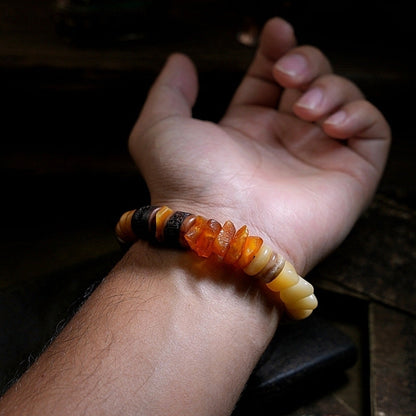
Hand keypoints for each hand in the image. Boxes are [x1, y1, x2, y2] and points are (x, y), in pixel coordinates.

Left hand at [128, 17, 389, 273]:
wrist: (220, 235)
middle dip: (305, 61)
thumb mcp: (160, 129)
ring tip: (303, 106)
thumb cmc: (186, 186)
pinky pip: (373, 132)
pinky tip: (331, 123)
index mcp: (245, 131)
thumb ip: (169, 91)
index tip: (275, 31)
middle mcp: (282, 143)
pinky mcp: (349, 177)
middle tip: (287, 71)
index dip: (275, 51)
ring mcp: (316, 160)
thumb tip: (181, 63)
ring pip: (343, 101)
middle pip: (309, 83)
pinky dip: (359, 114)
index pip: (268, 81)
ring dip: (330, 87)